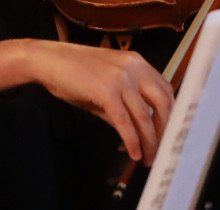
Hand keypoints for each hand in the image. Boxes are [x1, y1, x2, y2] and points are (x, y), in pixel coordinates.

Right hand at [31, 41, 173, 165]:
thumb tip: (138, 132)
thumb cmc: (74, 73)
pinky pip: (124, 121)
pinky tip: (133, 153)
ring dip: (150, 141)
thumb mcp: (106, 86)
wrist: (48, 61)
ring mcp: (121, 78)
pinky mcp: (106, 91)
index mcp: (138, 63)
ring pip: (144, 115)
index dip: (172, 114)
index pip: (166, 90)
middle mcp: (134, 67)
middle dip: (165, 130)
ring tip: (149, 158)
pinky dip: (131, 140)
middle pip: (163, 102)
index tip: (171, 133)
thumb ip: (124, 106)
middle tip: (164, 150)